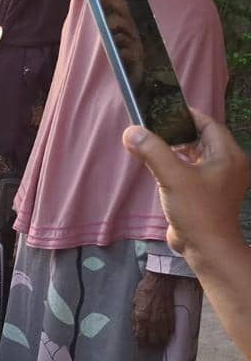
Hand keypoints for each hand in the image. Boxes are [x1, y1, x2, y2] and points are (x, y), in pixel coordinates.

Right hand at [123, 109, 249, 258]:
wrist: (207, 249)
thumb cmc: (197, 211)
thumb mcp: (173, 177)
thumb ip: (152, 152)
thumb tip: (132, 131)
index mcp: (228, 156)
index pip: (209, 125)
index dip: (188, 115)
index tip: (165, 111)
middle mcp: (227, 165)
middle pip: (203, 139)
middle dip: (178, 133)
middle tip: (154, 127)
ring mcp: (218, 181)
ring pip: (196, 156)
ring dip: (176, 150)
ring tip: (152, 145)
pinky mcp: (207, 194)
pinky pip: (192, 171)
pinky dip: (177, 165)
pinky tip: (159, 167)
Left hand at [132, 271, 178, 348]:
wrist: (160, 282)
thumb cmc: (145, 289)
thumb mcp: (135, 302)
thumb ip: (135, 315)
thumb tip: (136, 325)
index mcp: (140, 317)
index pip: (140, 335)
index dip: (140, 341)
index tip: (140, 344)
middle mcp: (152, 321)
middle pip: (152, 340)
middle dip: (150, 343)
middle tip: (148, 345)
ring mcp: (163, 320)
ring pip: (162, 338)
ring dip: (159, 341)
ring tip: (157, 342)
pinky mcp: (171, 318)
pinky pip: (170, 331)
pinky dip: (167, 334)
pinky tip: (165, 334)